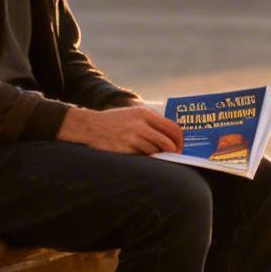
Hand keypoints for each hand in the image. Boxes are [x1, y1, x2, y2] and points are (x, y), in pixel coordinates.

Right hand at [57, 105, 184, 154]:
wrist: (91, 127)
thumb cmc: (114, 122)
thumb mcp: (133, 115)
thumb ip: (150, 122)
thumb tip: (170, 135)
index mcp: (145, 113)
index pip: (172, 127)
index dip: (180, 140)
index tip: (179, 147)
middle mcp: (142, 122)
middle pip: (168, 141)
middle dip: (174, 151)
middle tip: (174, 157)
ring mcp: (134, 135)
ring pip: (157, 149)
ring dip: (160, 155)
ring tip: (159, 157)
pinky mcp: (127, 146)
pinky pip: (145, 154)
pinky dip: (149, 157)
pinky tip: (146, 158)